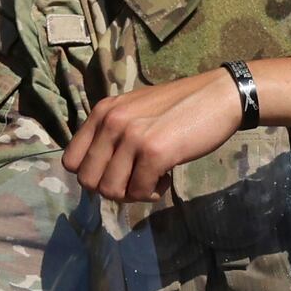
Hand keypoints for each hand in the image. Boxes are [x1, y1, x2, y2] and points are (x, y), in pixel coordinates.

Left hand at [64, 72, 248, 203]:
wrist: (220, 96)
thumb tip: (99, 173)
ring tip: (152, 179)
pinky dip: (153, 193)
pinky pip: (139, 191)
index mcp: (102, 112)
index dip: (93, 175)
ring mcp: (132, 136)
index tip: (116, 173)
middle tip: (135, 181)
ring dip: (132, 194)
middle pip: (88, 181)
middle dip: (112, 189)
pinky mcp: (155, 152)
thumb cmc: (180, 106)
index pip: (71, 161)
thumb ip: (112, 134)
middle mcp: (111, 121)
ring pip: (110, 190)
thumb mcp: (135, 110)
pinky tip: (167, 177)